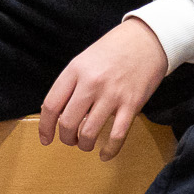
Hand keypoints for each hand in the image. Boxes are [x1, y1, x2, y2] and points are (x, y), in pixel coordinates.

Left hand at [40, 16, 167, 159]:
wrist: (148, 39)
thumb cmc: (115, 49)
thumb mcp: (85, 59)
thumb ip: (71, 83)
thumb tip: (56, 112)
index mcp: (75, 70)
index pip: (51, 105)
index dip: (45, 127)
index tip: (46, 138)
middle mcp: (91, 83)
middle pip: (67, 123)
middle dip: (66, 138)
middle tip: (70, 140)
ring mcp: (112, 94)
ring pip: (89, 132)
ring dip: (84, 144)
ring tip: (86, 144)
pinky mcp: (132, 104)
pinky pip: (117, 135)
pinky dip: (109, 150)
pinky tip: (104, 154)